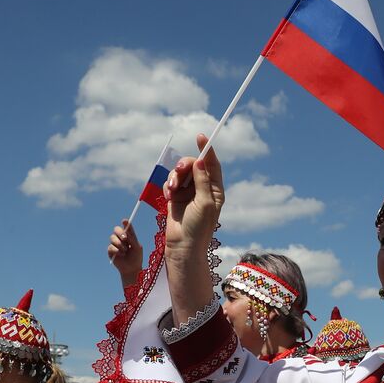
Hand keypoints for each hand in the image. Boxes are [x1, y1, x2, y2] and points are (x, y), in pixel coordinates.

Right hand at [107, 219, 143, 279]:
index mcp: (129, 236)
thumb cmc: (136, 258)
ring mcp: (115, 244)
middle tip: (125, 238)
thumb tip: (126, 233)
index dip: (125, 223)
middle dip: (120, 232)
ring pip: (112, 237)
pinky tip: (121, 254)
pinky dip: (117, 250)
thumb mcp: (137, 247)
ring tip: (125, 250)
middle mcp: (121, 238)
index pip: (127, 227)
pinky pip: (111, 247)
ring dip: (119, 243)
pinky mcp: (110, 251)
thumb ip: (132, 239)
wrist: (131, 269)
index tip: (124, 221)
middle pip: (116, 229)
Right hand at [164, 134, 225, 253]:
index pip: (212, 164)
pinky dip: (167, 186)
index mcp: (215, 190)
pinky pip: (170, 182)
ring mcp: (188, 192)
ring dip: (173, 178)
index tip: (200, 136)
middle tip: (178, 171)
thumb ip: (202, 181)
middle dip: (184, 166)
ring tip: (171, 191)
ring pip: (179, 173)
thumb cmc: (198, 227)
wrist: (182, 245)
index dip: (207, 149)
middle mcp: (203, 189)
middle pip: (193, 164)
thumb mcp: (204, 203)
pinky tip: (168, 198)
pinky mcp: (175, 197)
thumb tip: (200, 161)